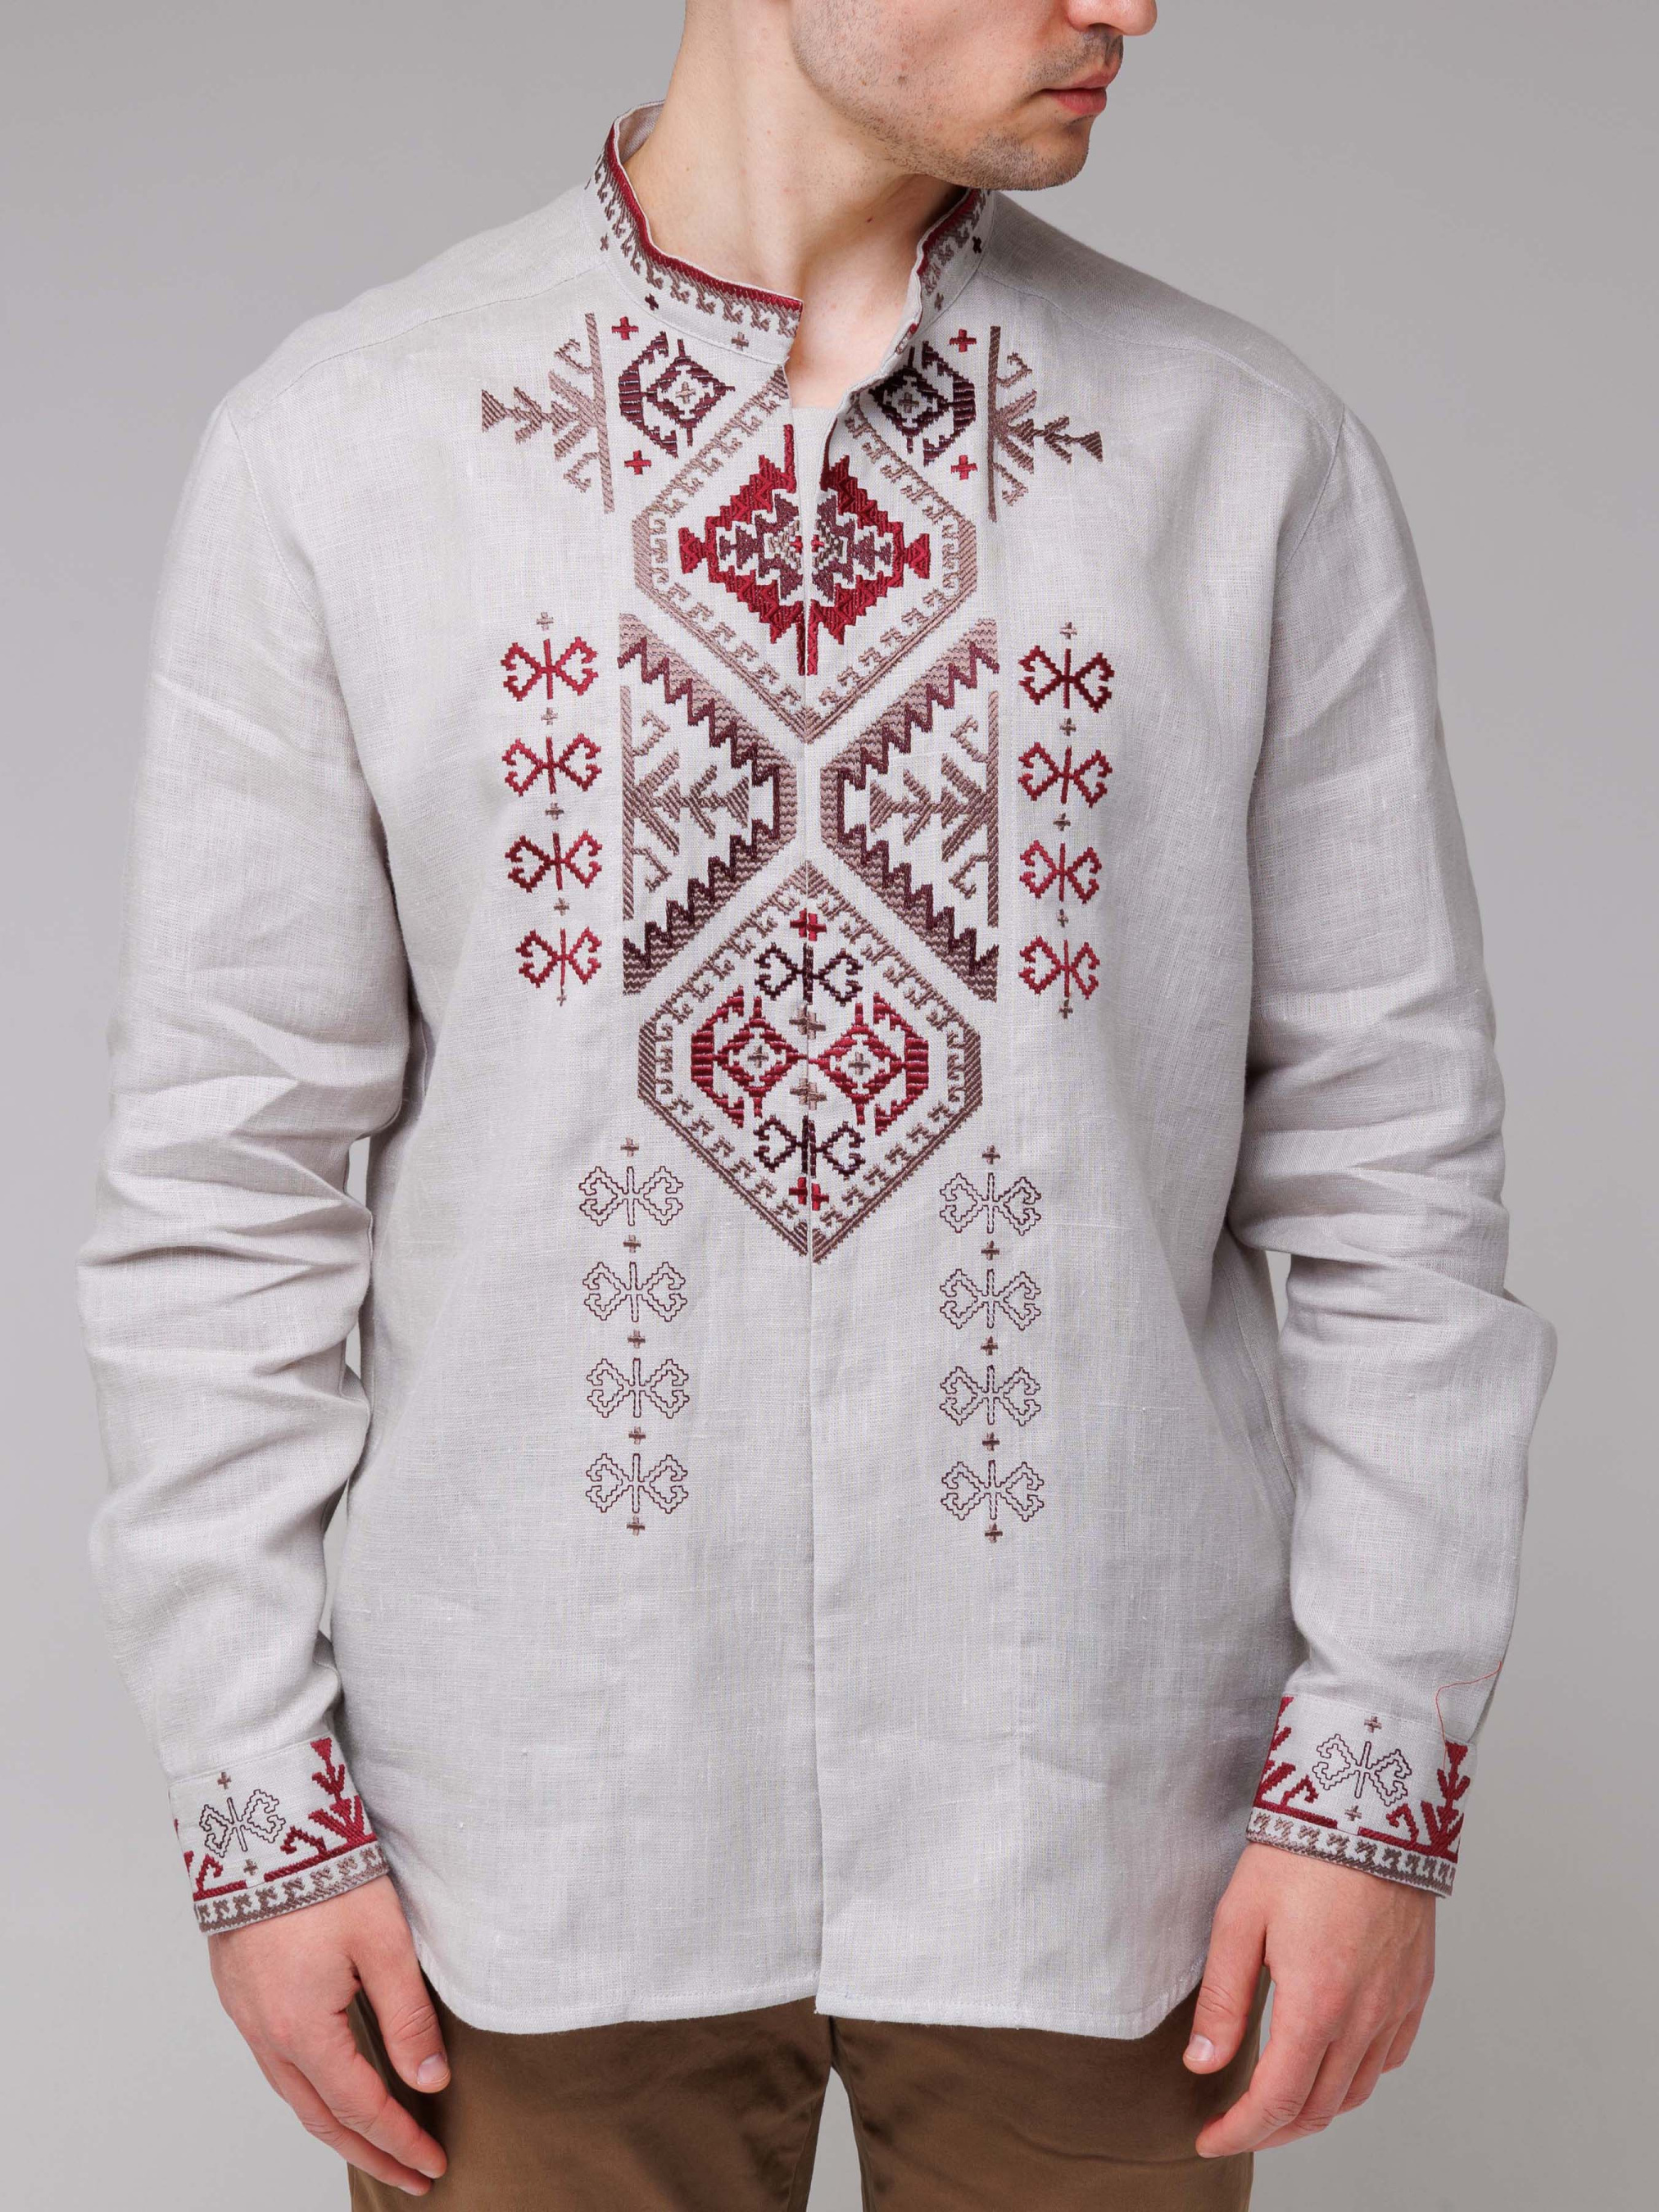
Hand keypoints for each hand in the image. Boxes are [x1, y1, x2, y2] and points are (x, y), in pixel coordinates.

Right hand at [208, 1876, 448, 2196]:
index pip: (362, 2107)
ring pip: (295, 2094)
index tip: (433, 2163)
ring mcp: (247, 2016)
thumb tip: (432, 2082)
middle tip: (411, 2175)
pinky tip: (331, 2086)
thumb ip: (408, 2018)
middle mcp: (268, 2035)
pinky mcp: (240, 1993)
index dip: (401, 2140)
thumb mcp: (384, 1944)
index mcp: (305, 2031)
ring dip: (338, 2126)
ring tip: (376, 2143)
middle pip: (323, 2117)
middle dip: (371, 2152)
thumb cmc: (325, 1877)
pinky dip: (310, 2090)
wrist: (261, 1826)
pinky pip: (277, 2063)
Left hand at [1184, 1841, 1434, 2155]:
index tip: (1209, 2139)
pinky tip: (1331, 2062)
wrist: (1369, 1807)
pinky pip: (1390, 2057)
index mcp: (1317, 2005)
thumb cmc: (1300, 1853)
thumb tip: (1202, 2065)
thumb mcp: (1239, 1919)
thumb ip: (1223, 2000)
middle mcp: (1365, 2017)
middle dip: (1272, 2130)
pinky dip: (1356, 2077)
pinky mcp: (1416, 1987)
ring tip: (1277, 2104)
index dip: (1241, 2132)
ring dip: (1315, 2110)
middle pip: (1319, 2108)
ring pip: (1357, 2090)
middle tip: (1235, 2127)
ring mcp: (1397, 2004)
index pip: (1278, 2101)